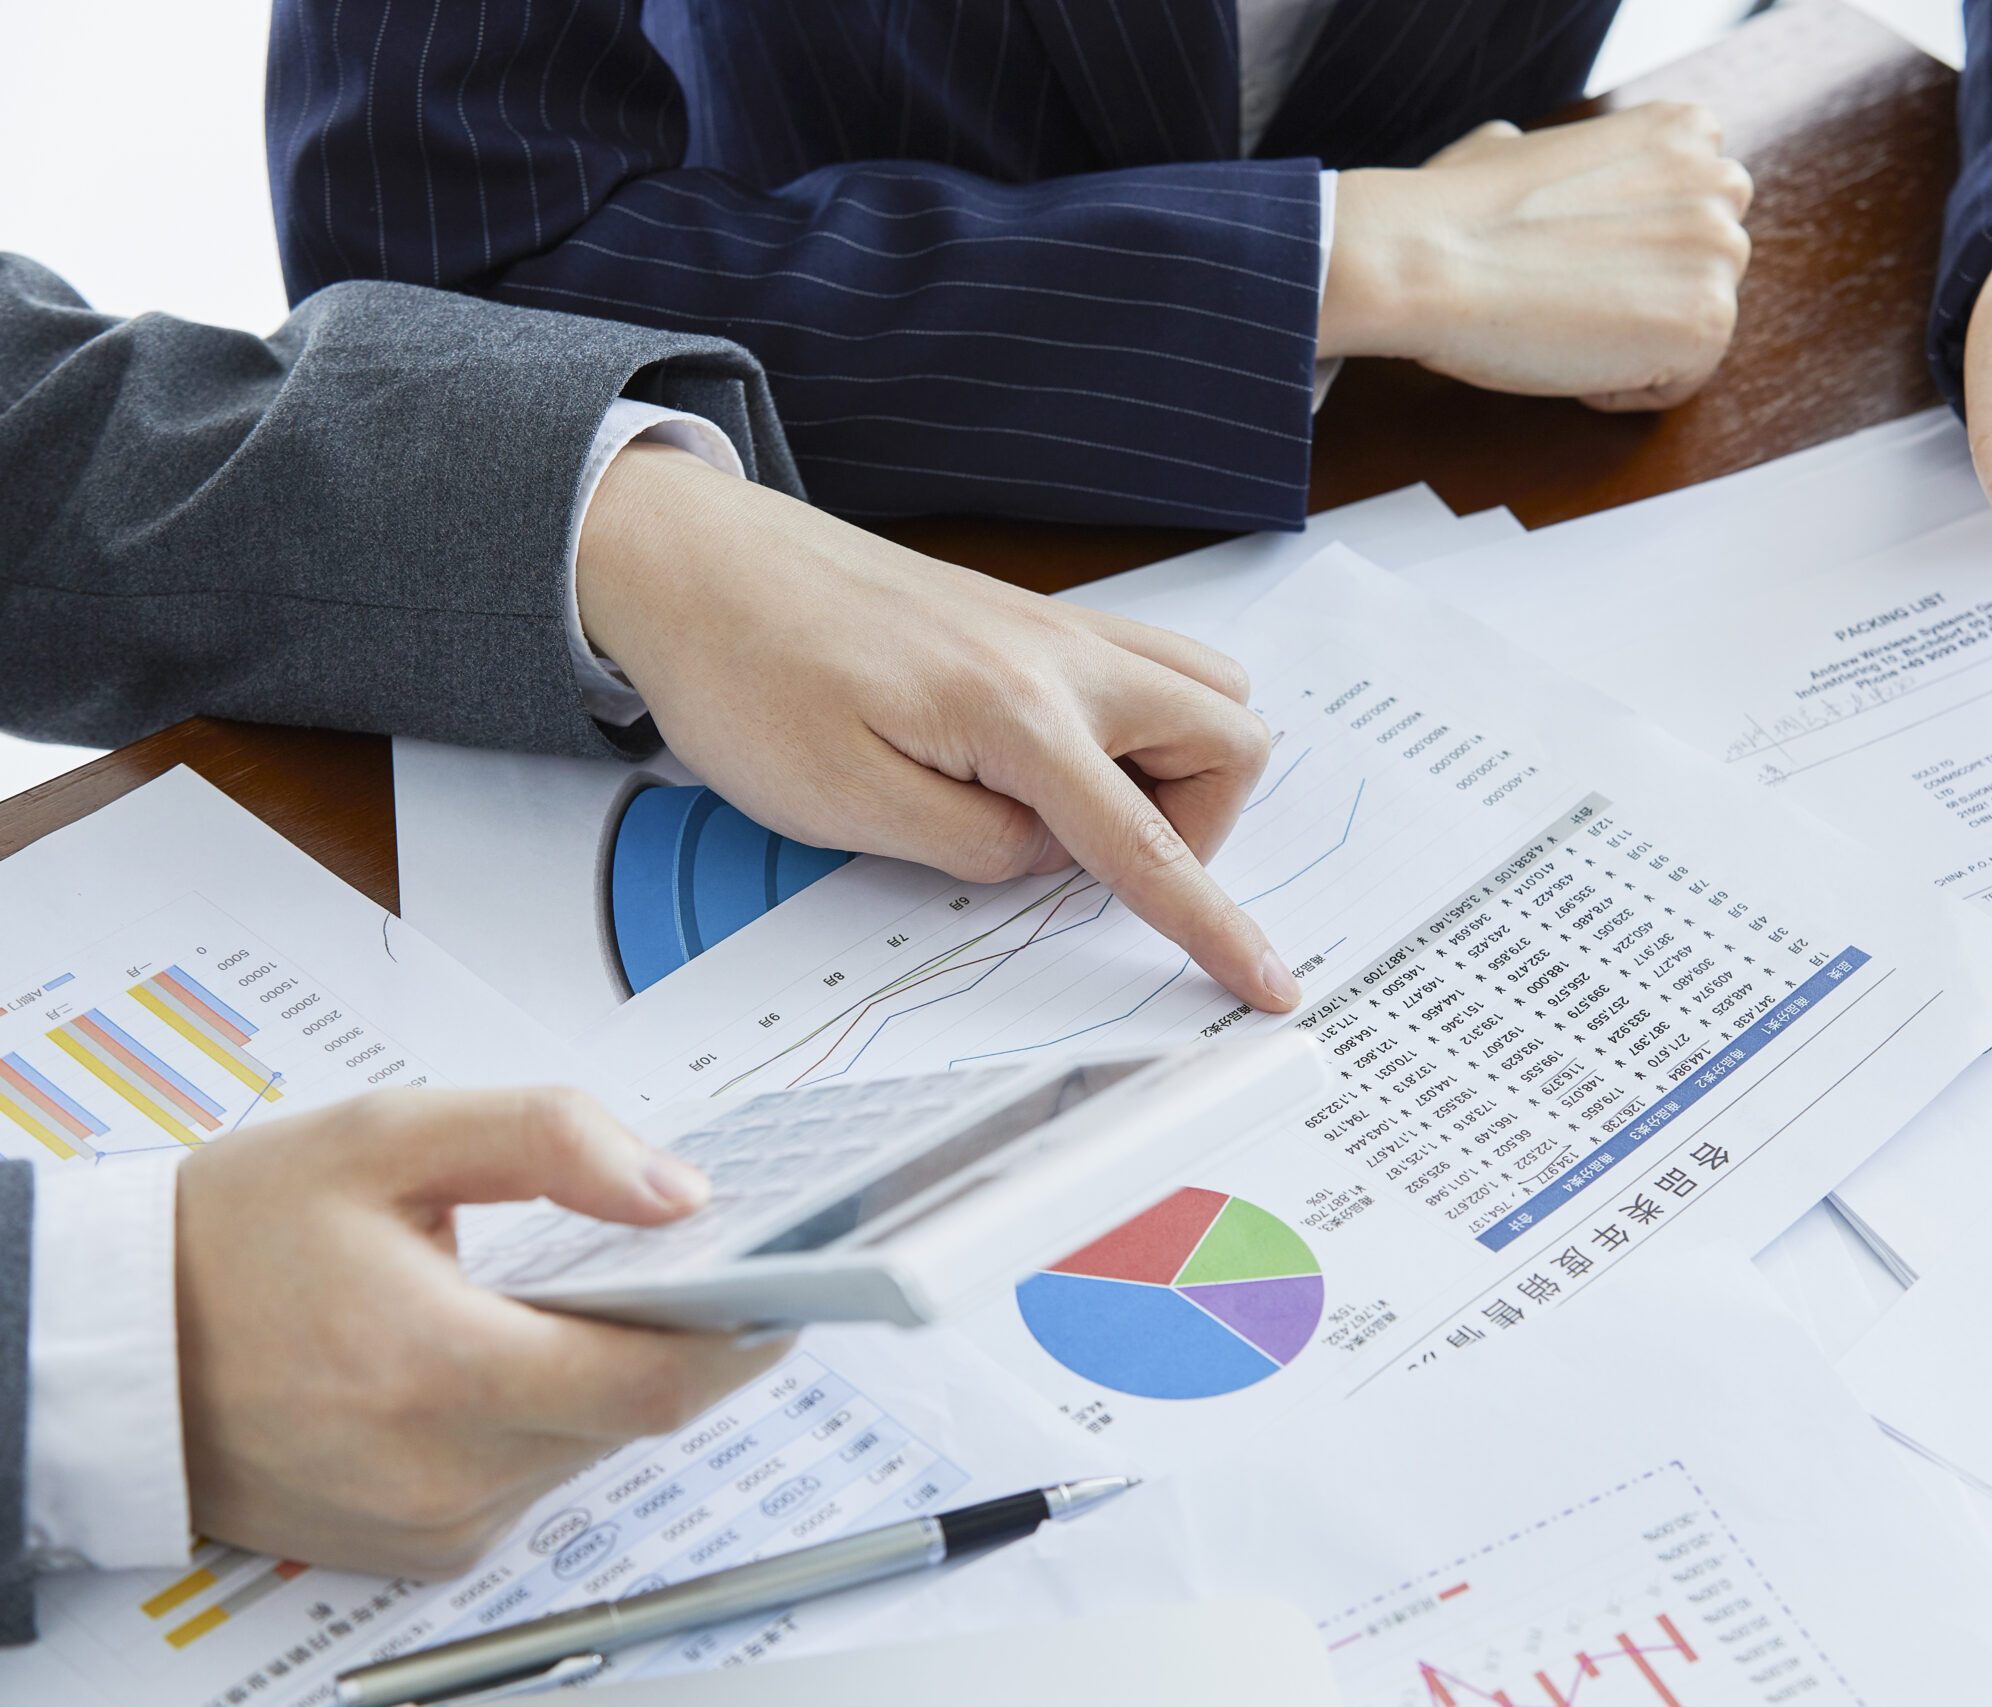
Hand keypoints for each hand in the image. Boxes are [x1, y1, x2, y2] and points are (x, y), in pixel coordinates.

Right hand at [177, 1088, 788, 1576]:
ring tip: (587, 1293)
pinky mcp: (422, 1550)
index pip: (654, 1383)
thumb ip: (550, 1140)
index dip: (746, 1334)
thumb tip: (679, 1190)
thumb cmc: (233, 1238)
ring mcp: (432, 1525)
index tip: (797, 1283)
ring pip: (593, 1449)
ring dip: (611, 1376)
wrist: (108, 1351)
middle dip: (685, 1340)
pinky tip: (513, 1352)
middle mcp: (439, 1472)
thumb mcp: (390, 1136)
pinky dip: (550, 1416)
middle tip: (700, 1264)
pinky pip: (537, 1481)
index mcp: (434, 1369)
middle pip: (637, 1418)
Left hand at [577, 449, 1299, 1012]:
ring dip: (1177, 766)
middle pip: (1230, 736)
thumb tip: (1056, 857)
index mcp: (1019, 713)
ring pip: (1202, 688)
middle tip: (1100, 863)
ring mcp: (1051, 625)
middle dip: (1203, 822)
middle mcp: (1060, 655)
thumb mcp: (847, 806)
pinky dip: (1135, 723)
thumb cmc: (747, 672)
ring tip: (1077, 811)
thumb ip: (979, 848)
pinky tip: (1053, 759)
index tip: (1269, 981)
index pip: (1151, 843)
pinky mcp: (1026, 617)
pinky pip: (1142, 662)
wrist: (692, 558)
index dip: (1217, 924)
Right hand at [1320, 102, 1754, 409]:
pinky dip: (1622, 388)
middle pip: (1706, 271)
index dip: (1634, 246)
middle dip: (1648, 292)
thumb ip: (1564, 158)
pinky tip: (1568, 352)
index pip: (1698, 211)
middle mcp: (1716, 181)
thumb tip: (1519, 152)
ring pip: (1695, 327)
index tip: (1576, 256)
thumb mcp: (1516, 148)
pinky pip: (1679, 384)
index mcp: (1682, 131)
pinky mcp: (1705, 322)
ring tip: (1564, 321)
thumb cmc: (1448, 214)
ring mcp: (1718, 252)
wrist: (1422, 260)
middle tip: (1567, 294)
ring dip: (1635, 341)